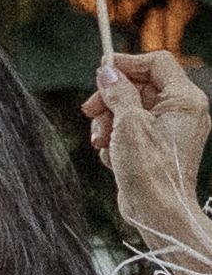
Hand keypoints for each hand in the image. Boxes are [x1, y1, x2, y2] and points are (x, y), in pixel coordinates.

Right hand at [90, 49, 211, 251]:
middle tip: (91, 110)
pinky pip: (131, 128)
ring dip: (108, 120)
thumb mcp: (128, 123)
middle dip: (111, 98)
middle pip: (139, 85)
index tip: (101, 71)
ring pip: (131, 108)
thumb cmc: (151, 171)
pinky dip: (115, 137)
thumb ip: (118, 93)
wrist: (157, 212)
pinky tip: (110, 154)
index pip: (156, 62)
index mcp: (185, 100)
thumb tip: (107, 72)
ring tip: (100, 140)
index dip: (127, 63)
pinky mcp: (156, 146)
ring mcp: (170, 129)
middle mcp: (182, 111)